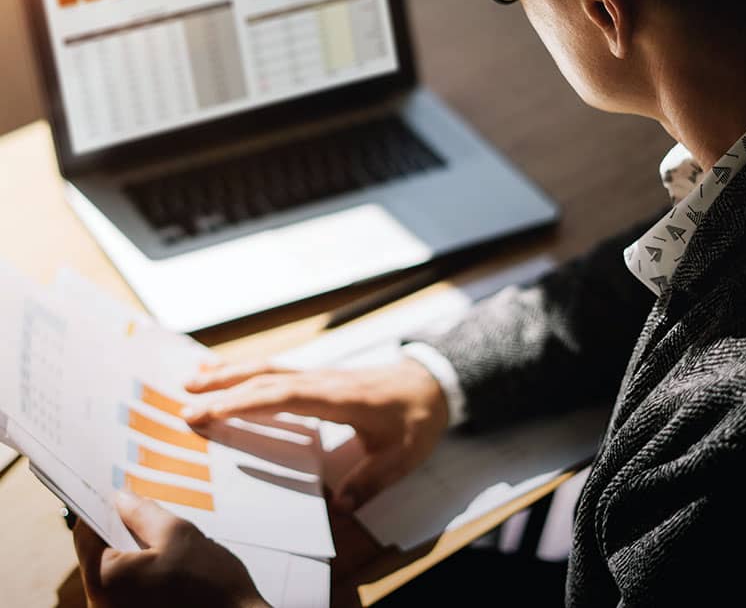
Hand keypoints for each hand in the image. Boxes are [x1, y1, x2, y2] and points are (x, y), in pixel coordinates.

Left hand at [73, 491, 267, 607]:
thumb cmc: (209, 583)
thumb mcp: (177, 533)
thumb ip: (142, 513)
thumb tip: (120, 499)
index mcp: (105, 581)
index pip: (85, 536)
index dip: (100, 509)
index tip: (116, 493)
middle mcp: (101, 606)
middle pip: (98, 556)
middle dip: (119, 531)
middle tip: (144, 510)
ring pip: (114, 575)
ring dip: (132, 553)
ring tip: (162, 538)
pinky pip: (126, 592)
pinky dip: (140, 574)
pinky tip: (167, 565)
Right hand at [182, 357, 449, 511]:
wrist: (432, 384)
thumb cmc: (417, 419)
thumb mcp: (402, 456)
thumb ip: (371, 479)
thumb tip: (340, 505)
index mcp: (339, 398)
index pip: (283, 397)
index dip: (244, 403)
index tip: (209, 412)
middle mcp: (322, 380)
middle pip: (267, 378)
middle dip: (225, 387)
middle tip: (184, 399)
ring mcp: (319, 375)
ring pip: (269, 368)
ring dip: (231, 371)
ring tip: (193, 376)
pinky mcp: (318, 378)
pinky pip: (278, 371)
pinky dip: (249, 370)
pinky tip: (229, 372)